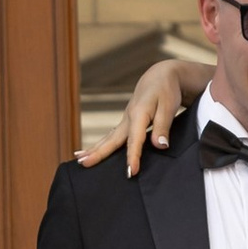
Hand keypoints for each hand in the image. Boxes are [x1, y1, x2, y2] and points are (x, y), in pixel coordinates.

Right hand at [77, 58, 186, 176]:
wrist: (160, 76)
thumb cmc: (166, 91)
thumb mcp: (169, 107)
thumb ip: (163, 127)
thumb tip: (160, 146)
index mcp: (139, 114)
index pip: (134, 140)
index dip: (133, 157)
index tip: (130, 172)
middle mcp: (128, 117)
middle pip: (112, 139)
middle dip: (98, 153)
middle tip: (84, 164)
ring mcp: (125, 119)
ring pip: (108, 137)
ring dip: (93, 149)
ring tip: (79, 160)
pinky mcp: (126, 122)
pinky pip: (111, 136)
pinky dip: (100, 145)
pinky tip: (90, 151)